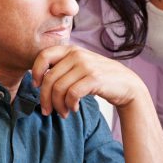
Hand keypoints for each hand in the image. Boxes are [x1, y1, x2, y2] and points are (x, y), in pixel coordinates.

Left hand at [31, 45, 147, 117]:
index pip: (43, 56)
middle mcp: (77, 55)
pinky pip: (72, 94)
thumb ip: (63, 67)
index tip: (36, 86)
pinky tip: (74, 109)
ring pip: (59, 88)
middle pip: (49, 78)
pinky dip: (70, 105)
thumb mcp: (80, 66)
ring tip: (63, 112)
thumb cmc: (100, 79)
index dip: (35, 72)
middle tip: (48, 111)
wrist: (127, 85)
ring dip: (58, 105)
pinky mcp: (94, 78)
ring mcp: (86, 65)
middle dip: (45, 98)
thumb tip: (39, 79)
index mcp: (71, 50)